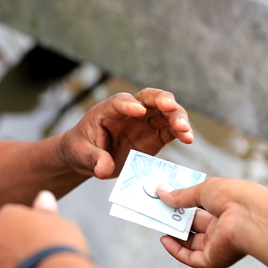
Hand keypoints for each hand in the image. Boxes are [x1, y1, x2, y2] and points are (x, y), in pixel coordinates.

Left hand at [59, 88, 192, 179]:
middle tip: (170, 107)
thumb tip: (104, 169)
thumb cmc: (81, 149)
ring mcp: (144, 122)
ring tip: (184, 130)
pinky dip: (181, 132)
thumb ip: (92, 159)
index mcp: (107, 111)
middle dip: (161, 100)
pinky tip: (188, 138)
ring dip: (177, 117)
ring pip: (165, 112)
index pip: (119, 102)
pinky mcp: (155, 136)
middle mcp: (129, 112)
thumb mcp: (80, 154)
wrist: (88, 158)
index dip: (128, 104)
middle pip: (148, 98)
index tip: (137, 110)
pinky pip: (171, 130)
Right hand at [157, 178, 267, 267]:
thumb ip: (182, 195)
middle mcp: (224, 227)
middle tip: (159, 212)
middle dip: (176, 220)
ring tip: (159, 225)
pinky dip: (176, 250)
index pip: (202, 209)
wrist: (249, 216)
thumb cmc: (235, 198)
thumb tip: (163, 192)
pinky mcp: (214, 258)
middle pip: (194, 227)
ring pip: (191, 244)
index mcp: (226, 209)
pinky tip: (165, 240)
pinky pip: (191, 258)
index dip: (184, 205)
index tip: (168, 201)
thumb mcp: (204, 189)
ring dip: (174, 236)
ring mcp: (219, 244)